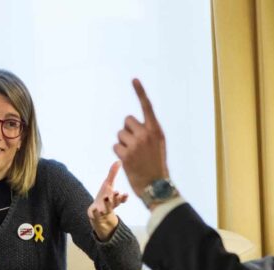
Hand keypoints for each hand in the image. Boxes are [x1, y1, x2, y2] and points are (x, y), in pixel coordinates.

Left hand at [87, 161, 128, 240]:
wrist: (99, 217)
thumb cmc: (105, 198)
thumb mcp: (108, 185)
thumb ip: (113, 174)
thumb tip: (119, 160)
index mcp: (115, 199)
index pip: (121, 198)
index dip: (123, 197)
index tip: (125, 194)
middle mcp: (110, 206)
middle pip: (114, 202)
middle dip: (116, 197)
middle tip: (116, 192)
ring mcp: (103, 212)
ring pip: (107, 209)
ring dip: (107, 204)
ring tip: (106, 198)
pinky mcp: (95, 216)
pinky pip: (95, 215)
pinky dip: (95, 213)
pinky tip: (94, 209)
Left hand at [113, 78, 168, 196]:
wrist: (156, 186)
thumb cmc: (156, 165)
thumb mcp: (158, 145)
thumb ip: (148, 132)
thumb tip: (130, 123)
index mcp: (156, 130)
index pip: (147, 107)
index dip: (140, 92)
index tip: (134, 79)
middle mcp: (146, 134)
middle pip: (127, 121)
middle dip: (127, 130)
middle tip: (135, 145)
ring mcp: (136, 144)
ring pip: (120, 134)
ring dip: (123, 143)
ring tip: (133, 155)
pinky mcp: (126, 154)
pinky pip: (115, 146)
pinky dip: (119, 153)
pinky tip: (128, 161)